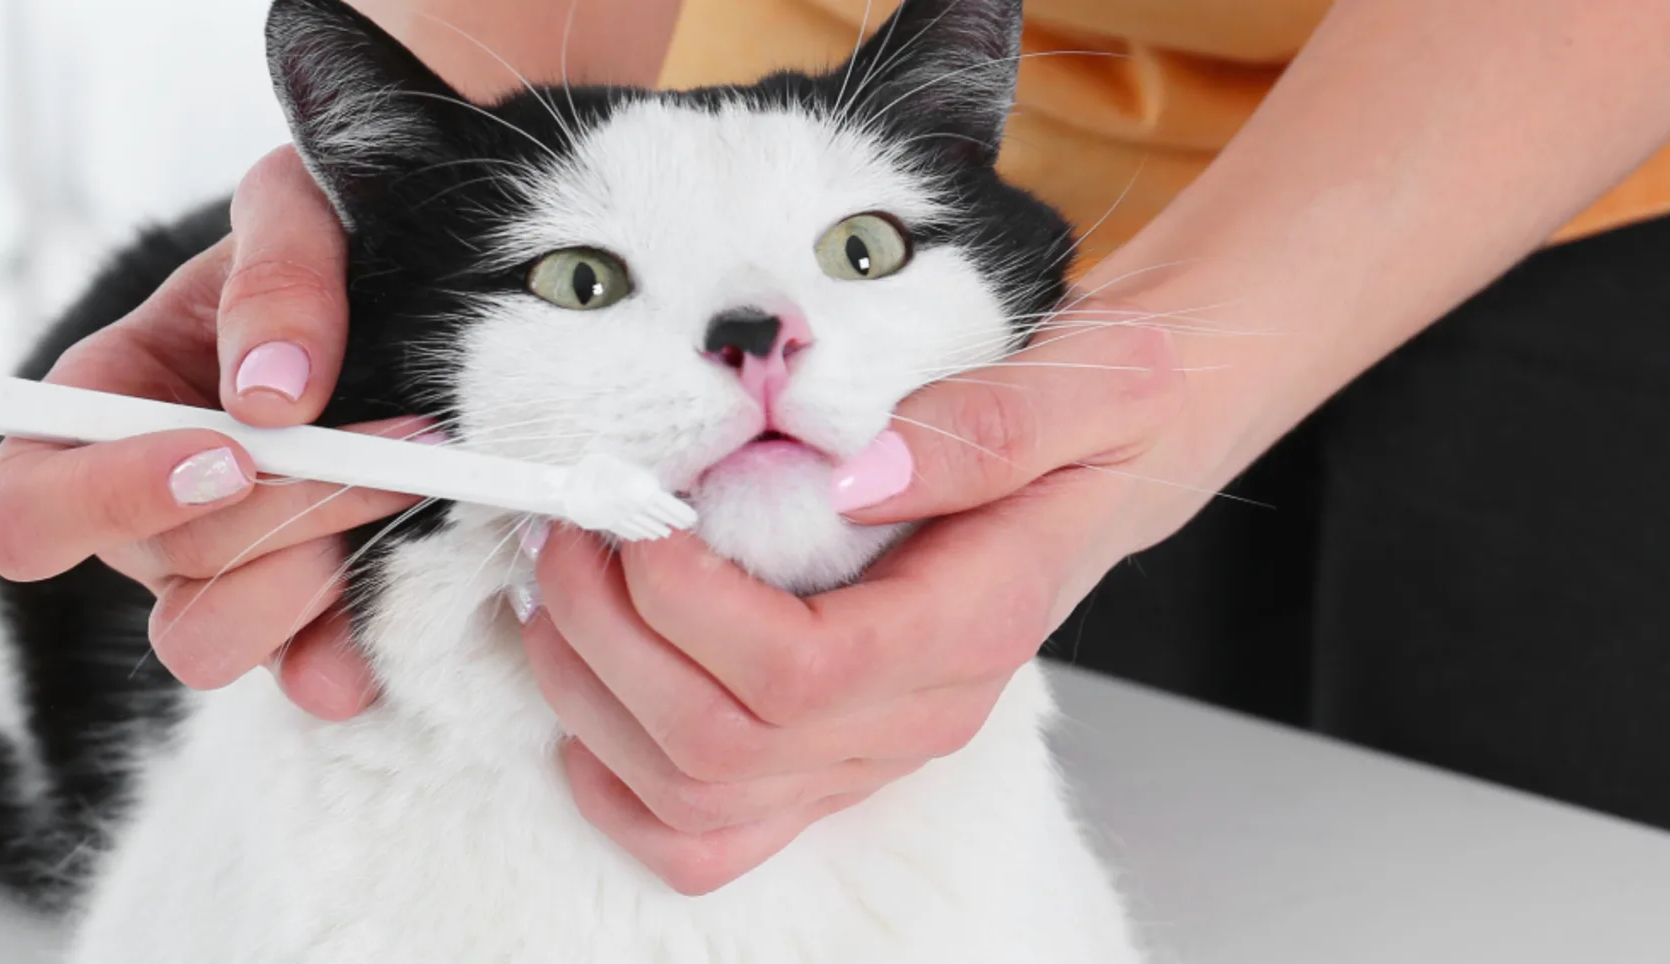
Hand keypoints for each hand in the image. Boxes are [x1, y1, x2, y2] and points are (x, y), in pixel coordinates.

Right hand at [0, 146, 386, 719]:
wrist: (412, 292)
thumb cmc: (323, 250)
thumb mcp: (301, 210)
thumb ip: (279, 273)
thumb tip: (275, 395)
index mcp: (99, 420)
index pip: (25, 514)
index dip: (112, 500)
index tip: (230, 452)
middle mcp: (145, 521)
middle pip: (166, 576)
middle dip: (285, 516)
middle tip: (395, 452)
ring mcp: (223, 582)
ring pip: (214, 644)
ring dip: (315, 586)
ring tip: (406, 500)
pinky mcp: (305, 621)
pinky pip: (306, 678)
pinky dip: (358, 652)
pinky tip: (418, 599)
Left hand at [520, 276, 1230, 894]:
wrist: (1113, 469)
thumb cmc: (1098, 425)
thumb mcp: (1096, 382)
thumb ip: (994, 422)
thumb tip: (865, 474)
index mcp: (974, 628)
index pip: (800, 673)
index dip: (686, 604)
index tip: (641, 514)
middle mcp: (918, 715)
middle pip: (721, 747)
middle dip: (607, 638)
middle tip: (568, 530)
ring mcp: (868, 751)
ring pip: (693, 799)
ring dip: (590, 698)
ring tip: (556, 585)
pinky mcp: (826, 757)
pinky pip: (706, 835)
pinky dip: (618, 782)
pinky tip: (590, 687)